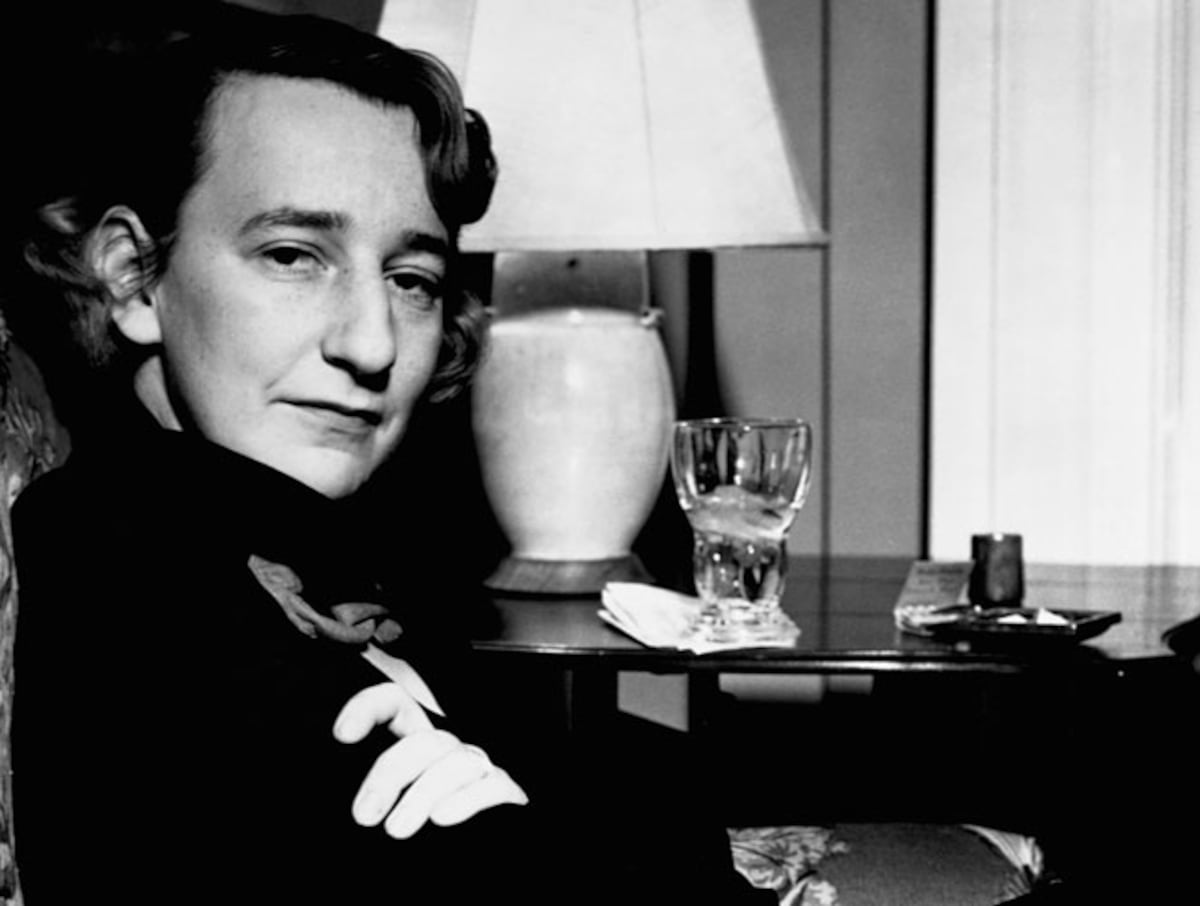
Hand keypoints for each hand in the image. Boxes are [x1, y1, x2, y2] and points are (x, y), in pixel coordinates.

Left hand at [333, 682, 527, 838]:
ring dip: (423, 794)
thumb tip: (340, 790)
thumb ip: (367, 793)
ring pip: (455, 760)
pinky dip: (466, 799)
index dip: (370, 707)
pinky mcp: (503, 793)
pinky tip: (442, 818)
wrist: (459, 872)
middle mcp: (446, 751)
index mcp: (411, 743)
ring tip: (396, 830)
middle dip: (391, 772)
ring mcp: (478, 769)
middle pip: (424, 739)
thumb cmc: (413, 846)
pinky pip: (491, 784)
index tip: (343, 735)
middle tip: (365, 815)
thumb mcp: (378, 809)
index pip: (396, 703)